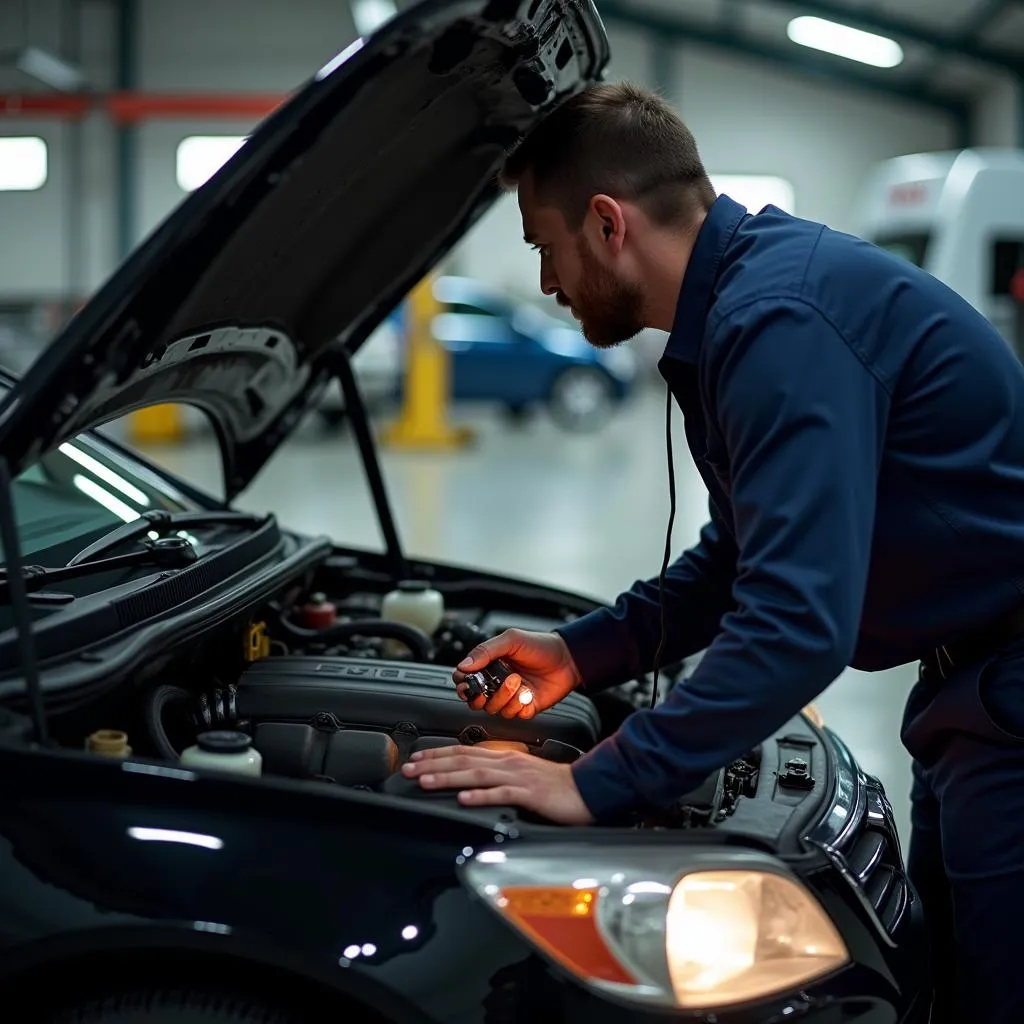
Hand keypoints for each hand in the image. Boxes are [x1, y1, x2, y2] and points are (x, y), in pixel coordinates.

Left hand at [401, 745, 593, 823]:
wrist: (589, 788)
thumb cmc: (557, 786)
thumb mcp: (523, 775)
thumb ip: (499, 775)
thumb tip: (473, 781)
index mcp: (505, 757)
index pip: (464, 751)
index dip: (437, 754)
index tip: (415, 759)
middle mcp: (508, 762)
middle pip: (463, 760)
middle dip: (432, 764)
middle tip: (406, 768)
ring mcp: (518, 777)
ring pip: (476, 774)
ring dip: (448, 777)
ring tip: (424, 781)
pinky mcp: (530, 793)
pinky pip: (502, 794)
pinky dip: (481, 796)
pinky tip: (465, 800)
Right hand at [453, 628, 582, 719]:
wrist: (567, 657)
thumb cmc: (540, 645)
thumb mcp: (511, 640)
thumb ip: (486, 651)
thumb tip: (464, 665)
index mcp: (489, 666)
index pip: (465, 680)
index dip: (462, 684)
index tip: (466, 682)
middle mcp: (497, 684)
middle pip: (476, 700)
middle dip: (480, 696)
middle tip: (489, 687)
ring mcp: (510, 698)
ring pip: (494, 709)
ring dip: (504, 697)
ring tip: (518, 681)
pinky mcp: (524, 708)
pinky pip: (514, 715)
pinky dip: (519, 706)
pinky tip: (528, 693)